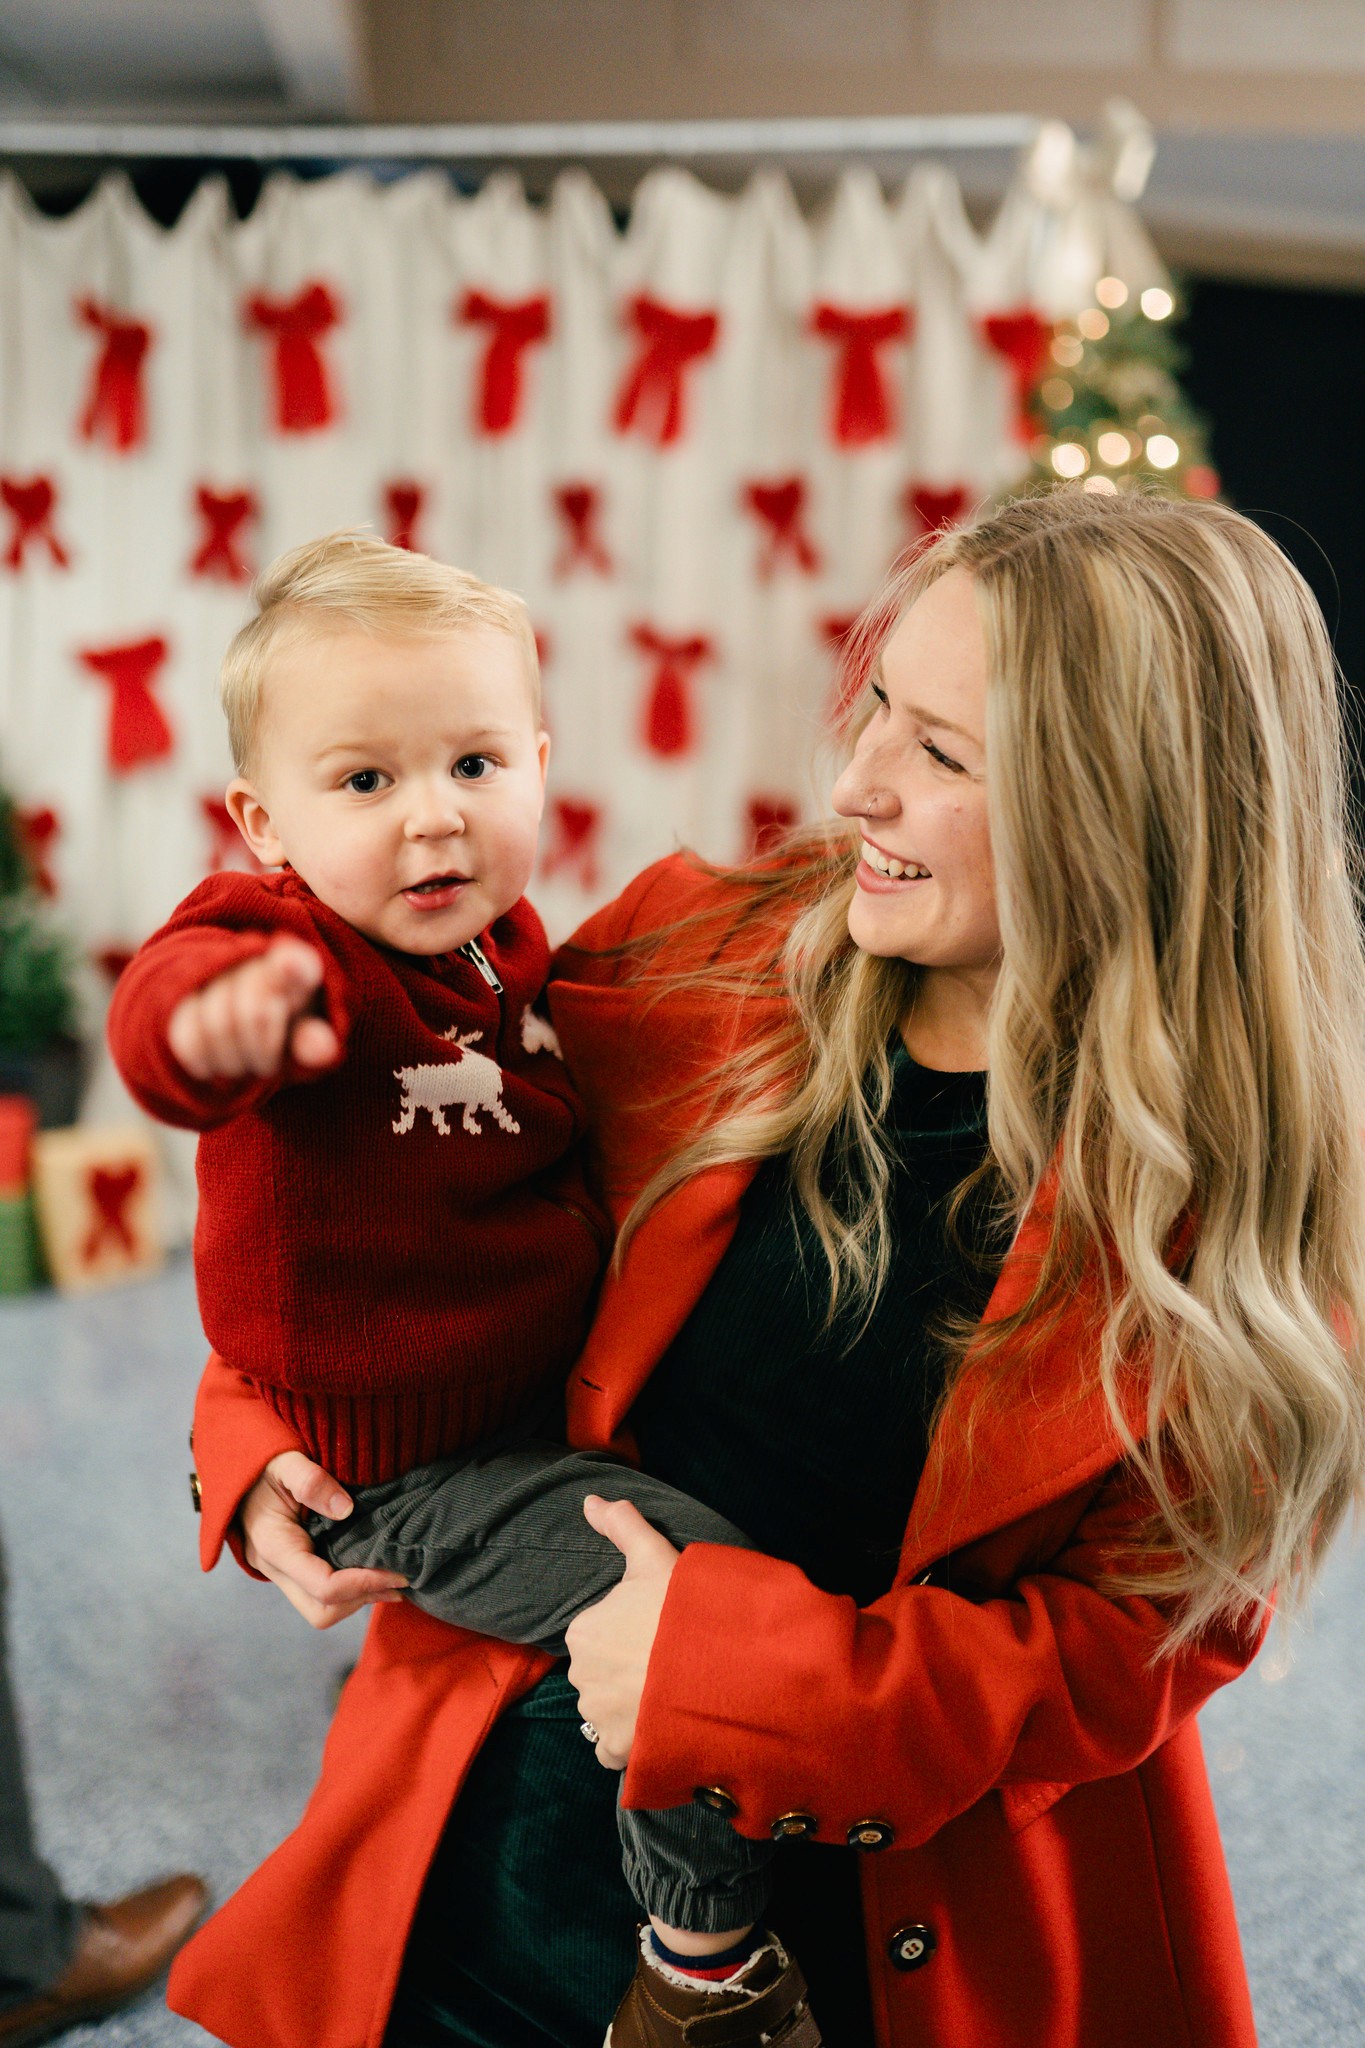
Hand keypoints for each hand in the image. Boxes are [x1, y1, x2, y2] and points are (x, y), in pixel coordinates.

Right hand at [167, 937, 339, 1081]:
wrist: (236, 1022)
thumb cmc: (283, 1032)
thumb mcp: (306, 1038)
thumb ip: (314, 1042)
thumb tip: (324, 1051)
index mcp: (298, 966)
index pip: (296, 964)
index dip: (292, 965)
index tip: (291, 966)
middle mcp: (253, 957)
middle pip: (254, 1013)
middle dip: (263, 1053)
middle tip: (269, 1067)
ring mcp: (213, 970)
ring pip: (217, 1027)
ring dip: (233, 1061)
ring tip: (243, 1064)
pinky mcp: (178, 992)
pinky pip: (187, 1037)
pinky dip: (203, 1062)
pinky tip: (213, 1065)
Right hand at [240, 1451, 408, 1630]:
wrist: (237, 1470)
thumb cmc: (262, 1463)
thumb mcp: (285, 1461)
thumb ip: (311, 1481)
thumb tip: (345, 1509)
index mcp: (274, 1546)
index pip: (323, 1586)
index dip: (364, 1583)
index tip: (398, 1571)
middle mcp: (275, 1568)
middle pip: (321, 1611)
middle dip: (362, 1599)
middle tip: (399, 1579)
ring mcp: (281, 1572)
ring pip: (321, 1610)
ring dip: (358, 1598)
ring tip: (392, 1577)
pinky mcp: (292, 1569)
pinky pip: (320, 1595)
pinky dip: (350, 1589)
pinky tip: (374, 1570)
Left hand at [564, 1495, 679, 1770]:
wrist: (718, 1673)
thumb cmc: (683, 1611)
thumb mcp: (654, 1557)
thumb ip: (622, 1525)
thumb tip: (590, 1500)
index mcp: (583, 1631)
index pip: (600, 1632)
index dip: (632, 1631)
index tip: (661, 1630)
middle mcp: (580, 1676)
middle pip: (602, 1671)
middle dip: (628, 1669)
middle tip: (669, 1662)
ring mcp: (598, 1717)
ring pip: (608, 1708)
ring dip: (631, 1705)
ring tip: (671, 1693)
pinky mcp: (618, 1751)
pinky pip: (614, 1748)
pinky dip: (631, 1741)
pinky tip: (658, 1723)